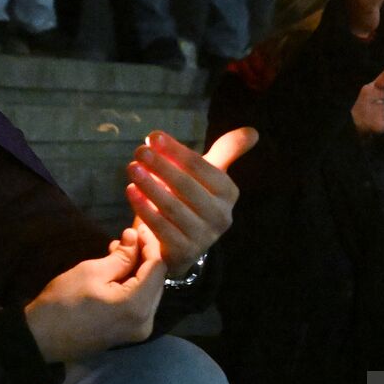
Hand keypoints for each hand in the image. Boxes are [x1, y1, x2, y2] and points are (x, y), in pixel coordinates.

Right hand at [24, 232, 166, 362]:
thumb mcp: (92, 272)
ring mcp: (140, 330)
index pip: (157, 267)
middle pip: (156, 280)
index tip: (140, 226)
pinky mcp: (131, 332)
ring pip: (150, 290)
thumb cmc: (63, 303)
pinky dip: (134, 283)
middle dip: (146, 255)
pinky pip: (140, 302)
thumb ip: (121, 256)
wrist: (40, 339)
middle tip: (131, 234)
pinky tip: (119, 268)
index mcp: (137, 306)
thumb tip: (134, 237)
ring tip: (121, 248)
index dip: (151, 243)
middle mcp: (146, 321)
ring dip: (139, 268)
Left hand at [125, 127, 257, 276]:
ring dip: (150, 186)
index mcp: (228, 193)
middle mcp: (221, 216)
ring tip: (133, 169)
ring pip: (172, 207)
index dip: (177, 151)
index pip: (201, 167)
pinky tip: (131, 191)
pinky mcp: (184, 252)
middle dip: (161, 166)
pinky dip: (144, 209)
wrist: (181, 245)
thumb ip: (227, 151)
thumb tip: (253, 131)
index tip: (154, 136)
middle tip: (140, 151)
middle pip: (186, 186)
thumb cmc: (192, 201)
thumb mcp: (209, 176)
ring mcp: (203, 237)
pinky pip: (161, 228)